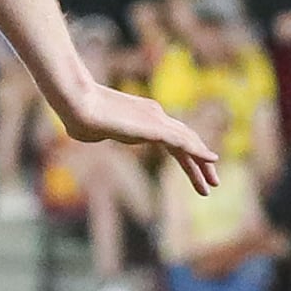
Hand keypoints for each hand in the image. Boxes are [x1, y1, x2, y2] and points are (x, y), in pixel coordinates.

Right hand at [58, 86, 223, 195]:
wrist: (78, 106)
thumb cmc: (78, 118)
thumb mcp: (92, 131)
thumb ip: (98, 132)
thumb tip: (86, 132)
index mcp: (144, 117)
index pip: (172, 137)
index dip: (185, 154)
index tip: (194, 171)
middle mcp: (156, 115)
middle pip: (185, 140)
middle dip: (199, 162)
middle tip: (212, 182)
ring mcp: (157, 121)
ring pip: (188, 143)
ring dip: (202, 165)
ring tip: (213, 184)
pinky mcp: (155, 128)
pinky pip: (183, 142)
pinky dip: (199, 152)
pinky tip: (211, 161)